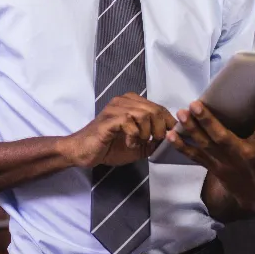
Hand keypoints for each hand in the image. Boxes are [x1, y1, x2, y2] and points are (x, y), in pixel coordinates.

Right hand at [60, 93, 176, 167]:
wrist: (84, 152)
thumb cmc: (109, 147)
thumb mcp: (138, 145)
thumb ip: (153, 141)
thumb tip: (170, 139)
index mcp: (131, 103)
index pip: (159, 107)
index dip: (169, 122)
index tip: (171, 136)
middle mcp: (124, 101)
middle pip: (154, 110)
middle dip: (160, 129)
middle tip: (154, 141)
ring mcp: (115, 109)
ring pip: (144, 114)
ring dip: (146, 132)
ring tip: (140, 142)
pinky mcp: (109, 119)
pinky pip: (129, 122)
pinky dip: (134, 136)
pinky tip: (130, 143)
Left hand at [166, 85, 254, 201]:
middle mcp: (242, 156)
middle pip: (222, 137)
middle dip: (208, 121)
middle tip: (196, 103)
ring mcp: (224, 163)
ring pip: (205, 145)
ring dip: (192, 129)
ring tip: (182, 112)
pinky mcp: (212, 167)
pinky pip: (194, 155)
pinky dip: (182, 145)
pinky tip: (170, 133)